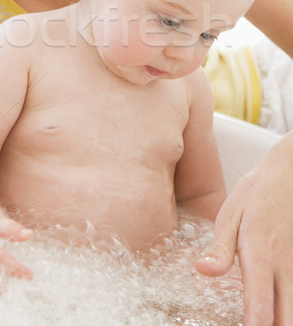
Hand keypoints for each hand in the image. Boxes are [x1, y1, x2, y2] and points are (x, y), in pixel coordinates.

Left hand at [195, 149, 292, 324]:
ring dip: (278, 319)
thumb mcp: (231, 214)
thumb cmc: (256, 194)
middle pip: (284, 318)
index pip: (261, 304)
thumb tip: (203, 271)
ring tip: (257, 320)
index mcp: (260, 254)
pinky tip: (271, 309)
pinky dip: (284, 308)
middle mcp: (284, 266)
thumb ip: (220, 247)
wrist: (289, 175)